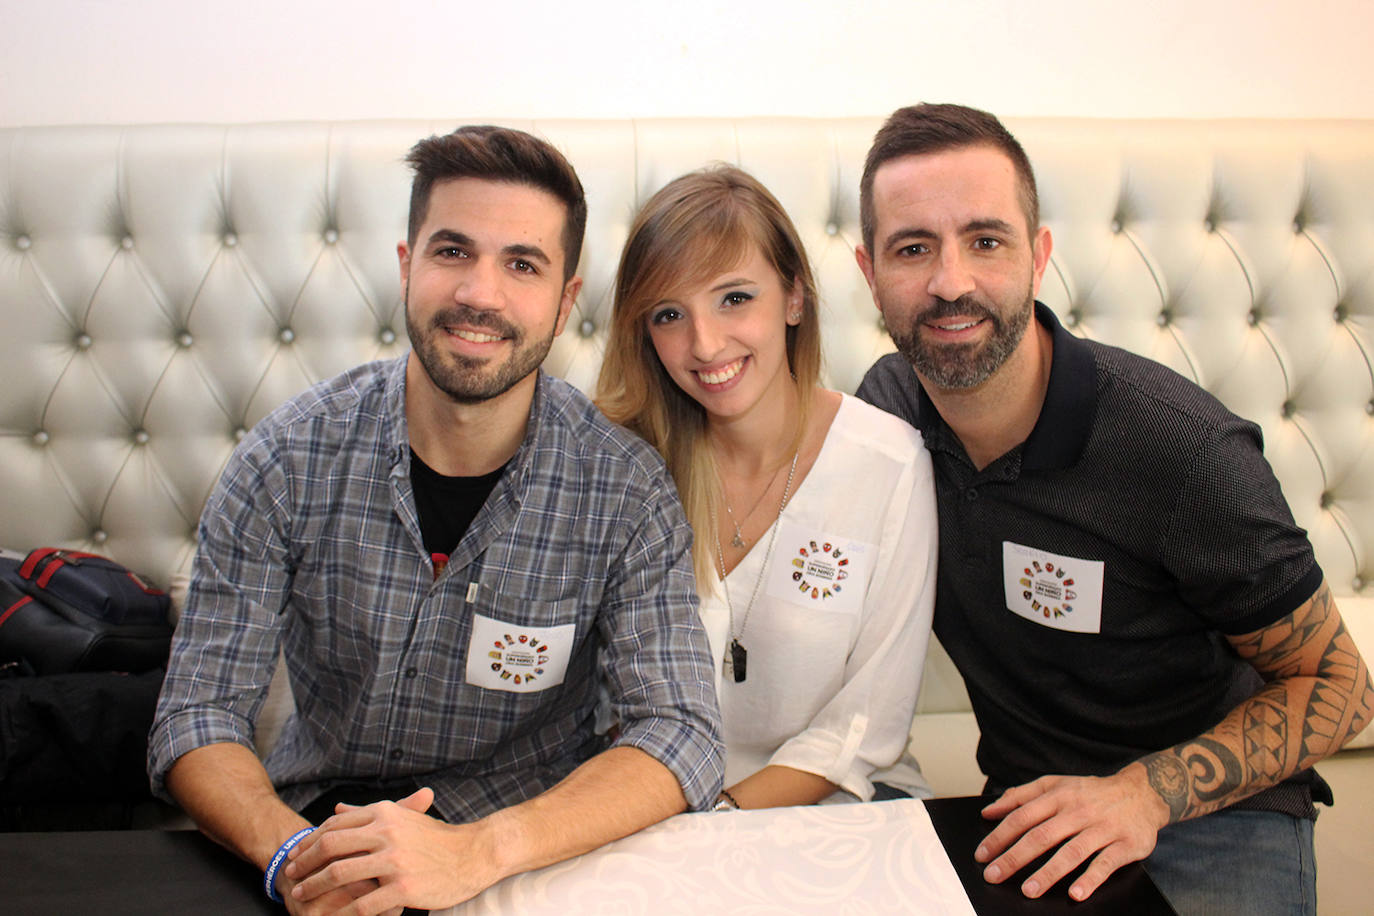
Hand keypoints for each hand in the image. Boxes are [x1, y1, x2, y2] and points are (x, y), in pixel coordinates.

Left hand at [285, 787, 497, 914]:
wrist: (473, 855)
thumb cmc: (436, 839)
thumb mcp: (402, 817)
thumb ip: (367, 813)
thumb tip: (337, 809)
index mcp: (385, 814)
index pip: (335, 826)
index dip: (310, 842)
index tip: (296, 856)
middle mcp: (387, 833)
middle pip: (331, 847)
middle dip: (304, 864)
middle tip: (290, 876)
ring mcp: (395, 861)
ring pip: (340, 874)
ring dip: (315, 887)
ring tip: (302, 895)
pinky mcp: (403, 887)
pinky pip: (363, 903)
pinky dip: (344, 912)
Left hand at [975, 765, 1169, 900]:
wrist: (1142, 793)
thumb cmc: (1091, 792)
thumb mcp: (1055, 784)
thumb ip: (1020, 795)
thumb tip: (989, 811)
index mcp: (1058, 796)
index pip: (1022, 816)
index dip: (1000, 836)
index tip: (982, 855)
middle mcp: (1078, 811)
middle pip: (1042, 836)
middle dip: (1015, 857)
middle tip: (994, 876)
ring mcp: (1103, 828)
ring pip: (1072, 851)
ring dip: (1048, 873)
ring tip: (1029, 891)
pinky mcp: (1126, 845)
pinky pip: (1106, 864)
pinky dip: (1090, 879)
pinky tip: (1075, 894)